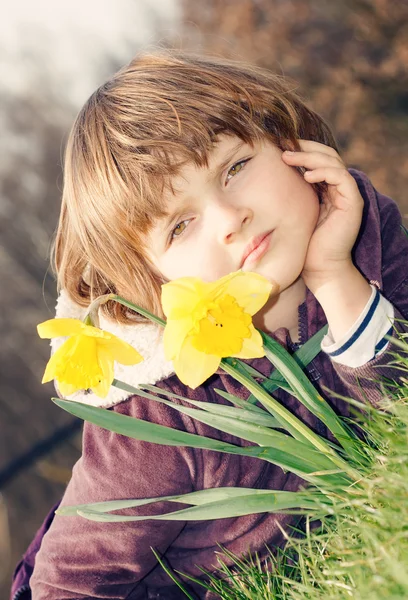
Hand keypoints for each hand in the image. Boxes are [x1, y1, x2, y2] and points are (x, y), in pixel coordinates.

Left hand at [282, 140, 363, 292]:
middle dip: (304, 147)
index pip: (318, 160)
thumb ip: (292, 193)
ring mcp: (348, 194)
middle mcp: (339, 189)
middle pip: (327, 155)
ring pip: (333, 162)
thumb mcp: (295, 212)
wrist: (320, 268)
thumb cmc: (304, 245)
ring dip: (310, 156)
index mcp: (327, 189)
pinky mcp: (353, 203)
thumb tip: (271, 177)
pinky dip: (324, 172)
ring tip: (288, 157)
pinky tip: (306, 176)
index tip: (279, 146)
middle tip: (282, 145)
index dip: (301, 150)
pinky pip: (341, 177)